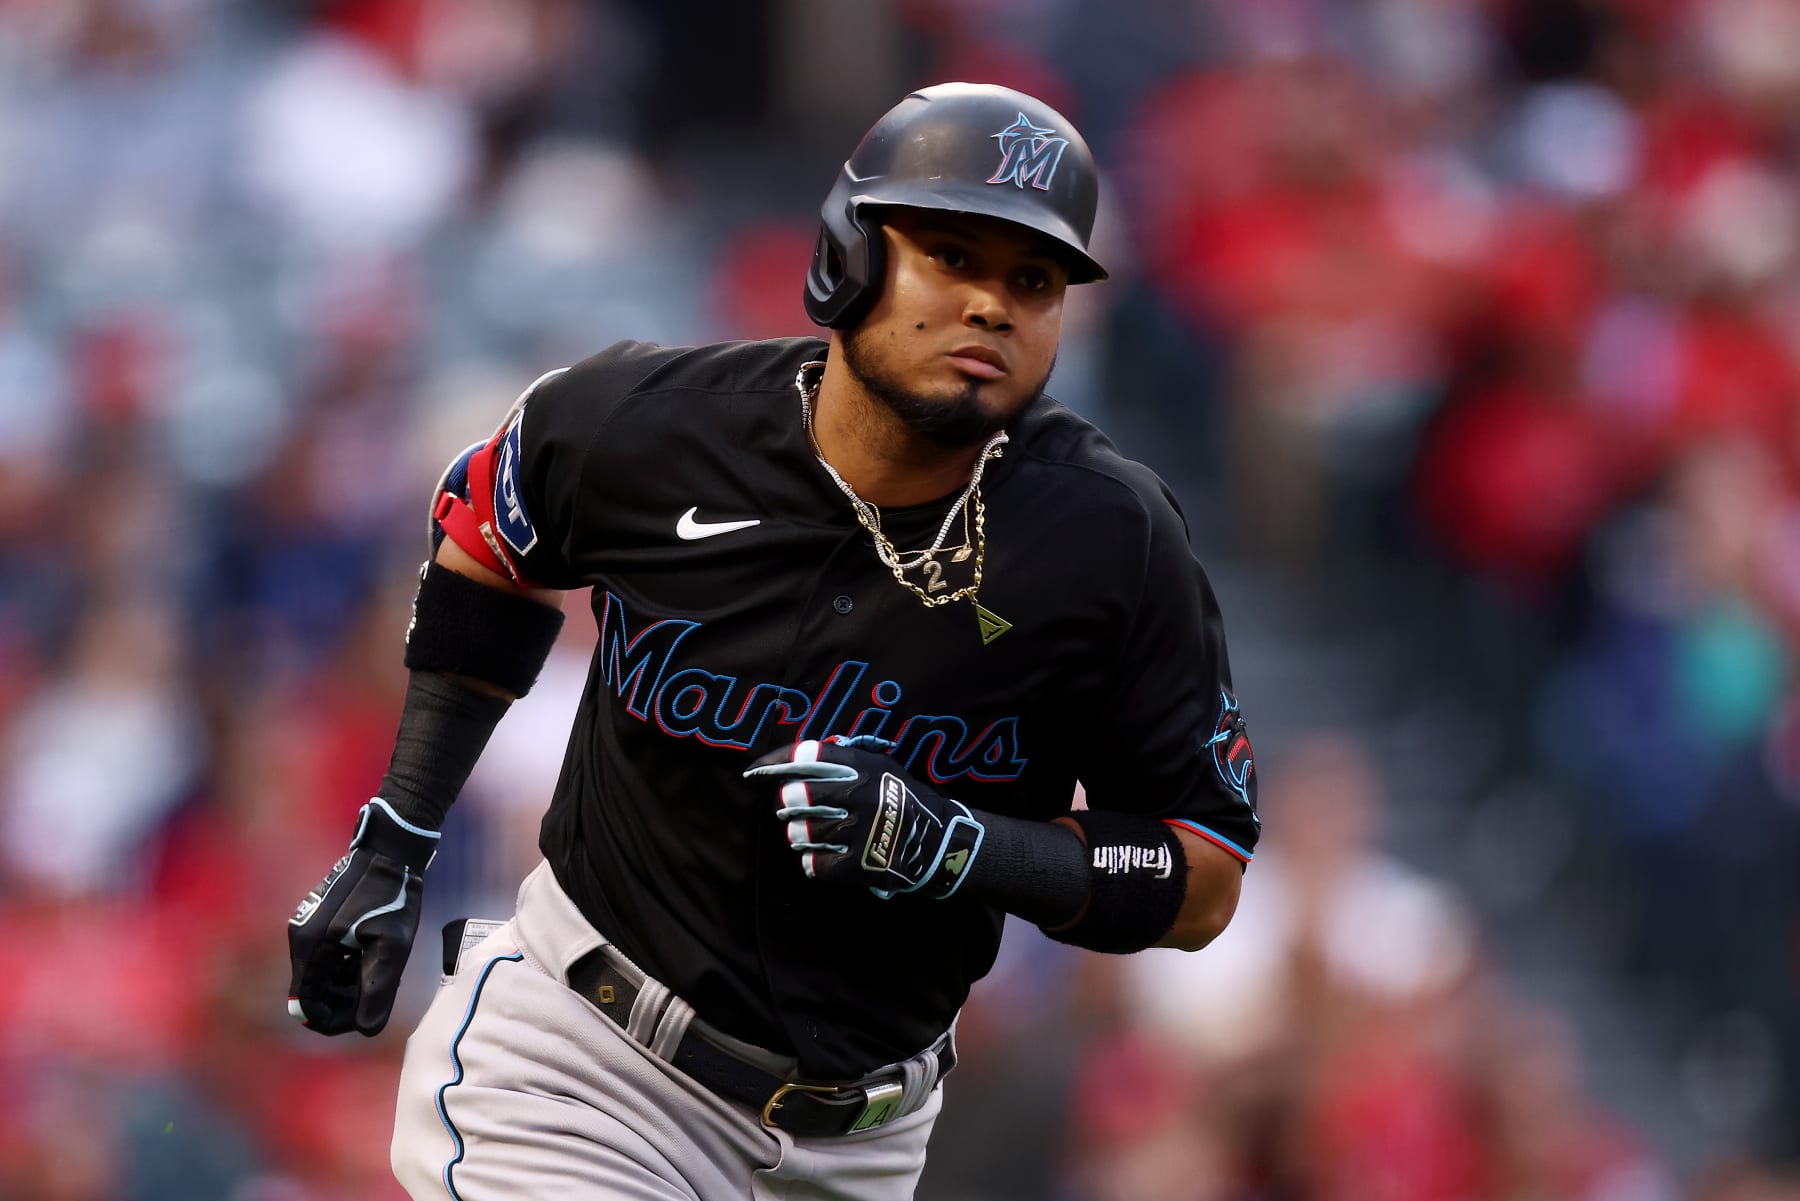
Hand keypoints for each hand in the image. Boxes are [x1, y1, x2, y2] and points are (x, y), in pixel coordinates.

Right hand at [287, 799, 438, 1035]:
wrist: (391, 851)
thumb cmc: (393, 897)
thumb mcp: (391, 948)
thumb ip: (377, 989)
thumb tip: (367, 1029)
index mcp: (310, 948)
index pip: (306, 1005)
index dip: (330, 1021)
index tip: (360, 1019)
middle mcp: (301, 939)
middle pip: (311, 992)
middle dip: (340, 1003)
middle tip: (374, 998)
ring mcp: (307, 927)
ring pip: (320, 975)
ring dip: (344, 985)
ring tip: (377, 974)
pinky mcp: (318, 919)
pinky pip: (325, 956)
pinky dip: (344, 966)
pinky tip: (370, 957)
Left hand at [744, 738, 984, 898]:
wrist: (938, 842)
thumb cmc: (901, 799)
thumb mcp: (881, 766)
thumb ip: (843, 759)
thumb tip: (794, 757)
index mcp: (863, 766)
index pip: (805, 754)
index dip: (774, 762)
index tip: (753, 772)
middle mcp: (860, 794)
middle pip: (794, 797)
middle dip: (788, 805)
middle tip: (795, 810)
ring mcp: (859, 831)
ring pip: (800, 834)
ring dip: (801, 836)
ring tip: (816, 836)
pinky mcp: (859, 865)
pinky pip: (814, 865)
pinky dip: (814, 863)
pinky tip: (826, 858)